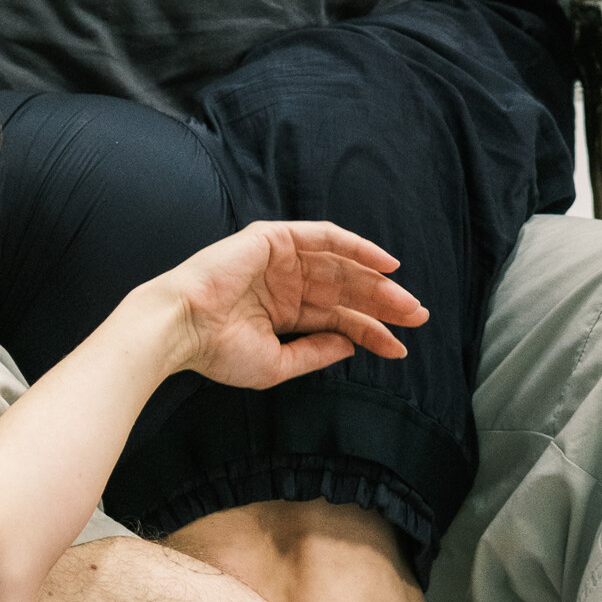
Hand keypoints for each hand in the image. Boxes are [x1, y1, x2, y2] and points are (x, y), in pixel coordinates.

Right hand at [160, 220, 428, 388]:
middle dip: (383, 305)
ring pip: (341, 267)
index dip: (372, 333)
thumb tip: (352, 344)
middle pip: (347, 292)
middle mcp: (287, 284)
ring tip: (406, 300)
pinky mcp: (274, 239)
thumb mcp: (278, 364)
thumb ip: (316, 353)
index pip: (339, 320)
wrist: (183, 329)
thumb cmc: (219, 351)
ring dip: (375, 281)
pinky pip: (324, 237)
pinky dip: (355, 246)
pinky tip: (384, 262)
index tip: (401, 350)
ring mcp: (281, 260)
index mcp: (285, 313)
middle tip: (418, 318)